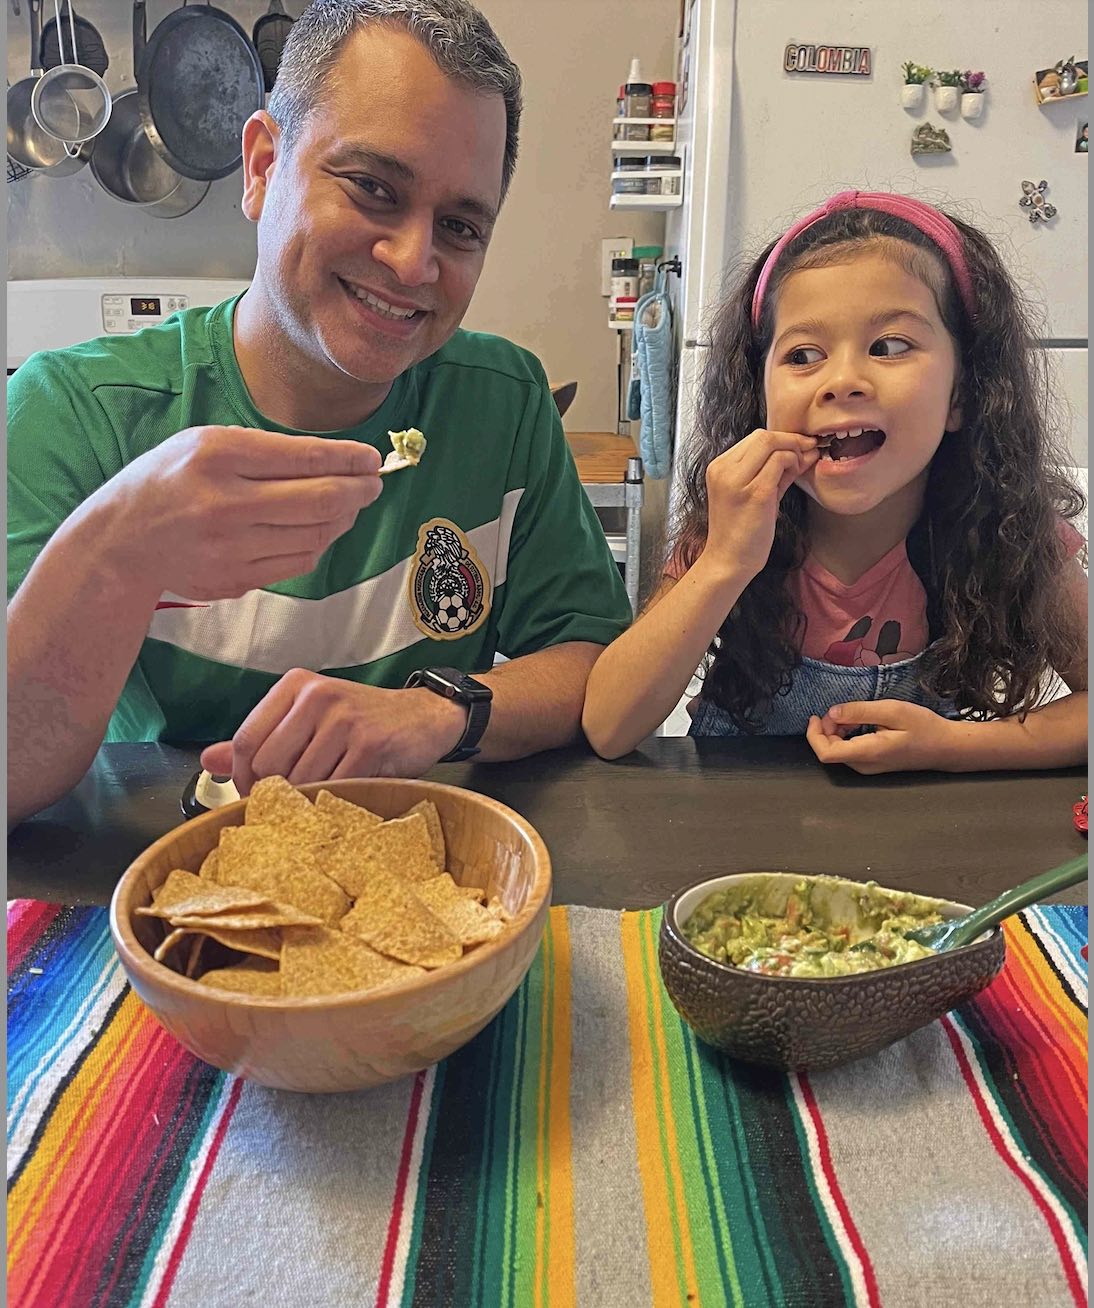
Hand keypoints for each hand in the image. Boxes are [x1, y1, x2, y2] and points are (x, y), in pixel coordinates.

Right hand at [90, 426, 382, 600]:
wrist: (120, 543)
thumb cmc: (167, 482)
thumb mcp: (204, 444)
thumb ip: (264, 450)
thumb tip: (335, 460)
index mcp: (218, 456)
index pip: (306, 457)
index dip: (350, 459)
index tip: (372, 459)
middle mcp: (226, 503)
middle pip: (321, 499)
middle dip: (360, 490)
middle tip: (374, 483)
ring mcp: (231, 548)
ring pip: (317, 534)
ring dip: (344, 518)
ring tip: (350, 503)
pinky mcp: (236, 580)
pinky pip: (299, 562)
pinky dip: (320, 543)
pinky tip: (321, 528)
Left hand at [199, 668, 466, 793]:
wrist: (424, 718)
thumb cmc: (361, 723)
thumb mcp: (309, 721)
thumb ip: (261, 739)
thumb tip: (209, 759)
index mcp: (295, 686)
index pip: (247, 738)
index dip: (243, 775)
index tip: (254, 794)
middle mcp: (317, 696)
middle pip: (269, 763)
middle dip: (274, 793)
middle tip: (289, 804)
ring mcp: (344, 719)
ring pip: (300, 780)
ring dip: (307, 800)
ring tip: (320, 799)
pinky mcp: (369, 744)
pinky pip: (334, 786)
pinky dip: (333, 800)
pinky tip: (343, 796)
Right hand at [701, 429, 819, 580]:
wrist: (728, 561)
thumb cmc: (741, 532)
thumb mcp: (753, 494)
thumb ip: (772, 472)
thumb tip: (800, 452)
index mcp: (719, 468)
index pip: (754, 438)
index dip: (782, 438)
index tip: (800, 445)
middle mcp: (724, 470)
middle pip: (763, 436)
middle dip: (791, 439)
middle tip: (809, 449)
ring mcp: (737, 481)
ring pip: (772, 444)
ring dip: (794, 451)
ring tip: (803, 464)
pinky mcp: (755, 493)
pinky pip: (779, 462)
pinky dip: (794, 463)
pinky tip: (798, 472)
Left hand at [806, 700, 957, 773]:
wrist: (946, 747)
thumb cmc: (924, 727)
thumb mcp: (893, 711)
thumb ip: (860, 711)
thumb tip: (832, 713)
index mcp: (868, 753)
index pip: (826, 753)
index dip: (814, 735)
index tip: (816, 716)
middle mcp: (864, 765)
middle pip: (829, 750)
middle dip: (826, 729)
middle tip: (840, 710)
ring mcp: (868, 767)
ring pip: (837, 751)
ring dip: (835, 732)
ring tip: (850, 715)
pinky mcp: (872, 764)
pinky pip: (848, 752)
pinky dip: (845, 736)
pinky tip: (857, 724)